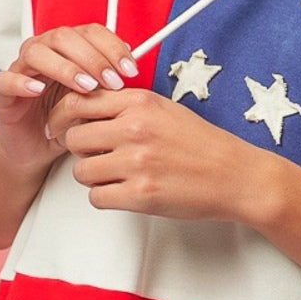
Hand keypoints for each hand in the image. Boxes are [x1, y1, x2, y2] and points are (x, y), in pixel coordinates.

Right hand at [0, 23, 138, 173]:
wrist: (38, 146)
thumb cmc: (66, 119)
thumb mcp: (96, 100)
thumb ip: (108, 82)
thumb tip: (131, 69)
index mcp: (68, 48)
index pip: (89, 32)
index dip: (111, 46)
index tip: (129, 69)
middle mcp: (44, 52)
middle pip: (63, 37)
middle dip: (92, 57)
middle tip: (111, 81)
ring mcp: (22, 70)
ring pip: (36, 52)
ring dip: (64, 67)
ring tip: (85, 87)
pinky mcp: (4, 92)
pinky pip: (6, 79)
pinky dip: (22, 82)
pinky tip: (38, 90)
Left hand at [49, 86, 271, 223]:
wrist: (236, 175)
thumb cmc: (203, 145)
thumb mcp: (164, 109)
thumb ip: (126, 107)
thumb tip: (86, 112)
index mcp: (140, 102)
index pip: (78, 102)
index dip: (64, 117)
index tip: (64, 127)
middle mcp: (135, 129)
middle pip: (74, 137)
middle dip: (80, 150)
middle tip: (95, 155)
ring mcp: (137, 162)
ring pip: (81, 170)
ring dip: (93, 176)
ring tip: (116, 175)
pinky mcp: (140, 195)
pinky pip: (97, 197)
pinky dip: (106, 196)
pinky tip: (124, 191)